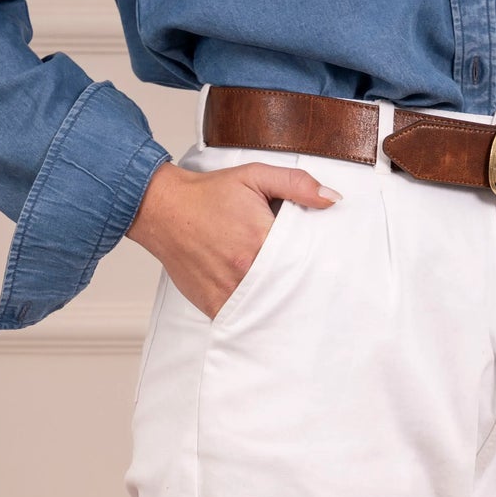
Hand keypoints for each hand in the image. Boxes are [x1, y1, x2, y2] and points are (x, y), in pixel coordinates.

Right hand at [126, 160, 341, 319]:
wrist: (162, 209)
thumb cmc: (209, 193)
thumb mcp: (254, 176)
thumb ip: (296, 184)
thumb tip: (332, 198)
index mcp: (262, 238)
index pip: (304, 260)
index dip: (317, 267)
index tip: (327, 271)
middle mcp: (247, 269)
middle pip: (289, 289)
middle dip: (303, 290)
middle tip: (318, 295)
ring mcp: (230, 291)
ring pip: (269, 309)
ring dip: (281, 308)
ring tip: (294, 306)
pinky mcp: (214, 305)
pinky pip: (244, 320)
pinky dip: (256, 319)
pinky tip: (266, 313)